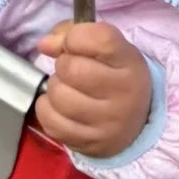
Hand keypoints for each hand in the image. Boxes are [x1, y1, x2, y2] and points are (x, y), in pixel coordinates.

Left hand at [30, 20, 152, 159]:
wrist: (134, 125)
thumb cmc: (114, 77)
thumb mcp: (106, 48)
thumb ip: (73, 34)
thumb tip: (45, 45)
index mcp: (130, 64)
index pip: (99, 39)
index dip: (76, 36)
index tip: (74, 43)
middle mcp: (124, 95)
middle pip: (72, 69)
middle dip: (64, 64)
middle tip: (73, 70)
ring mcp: (107, 124)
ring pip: (58, 95)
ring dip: (56, 88)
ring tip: (69, 89)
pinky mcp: (89, 144)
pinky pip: (50, 120)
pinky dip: (48, 109)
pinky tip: (61, 107)